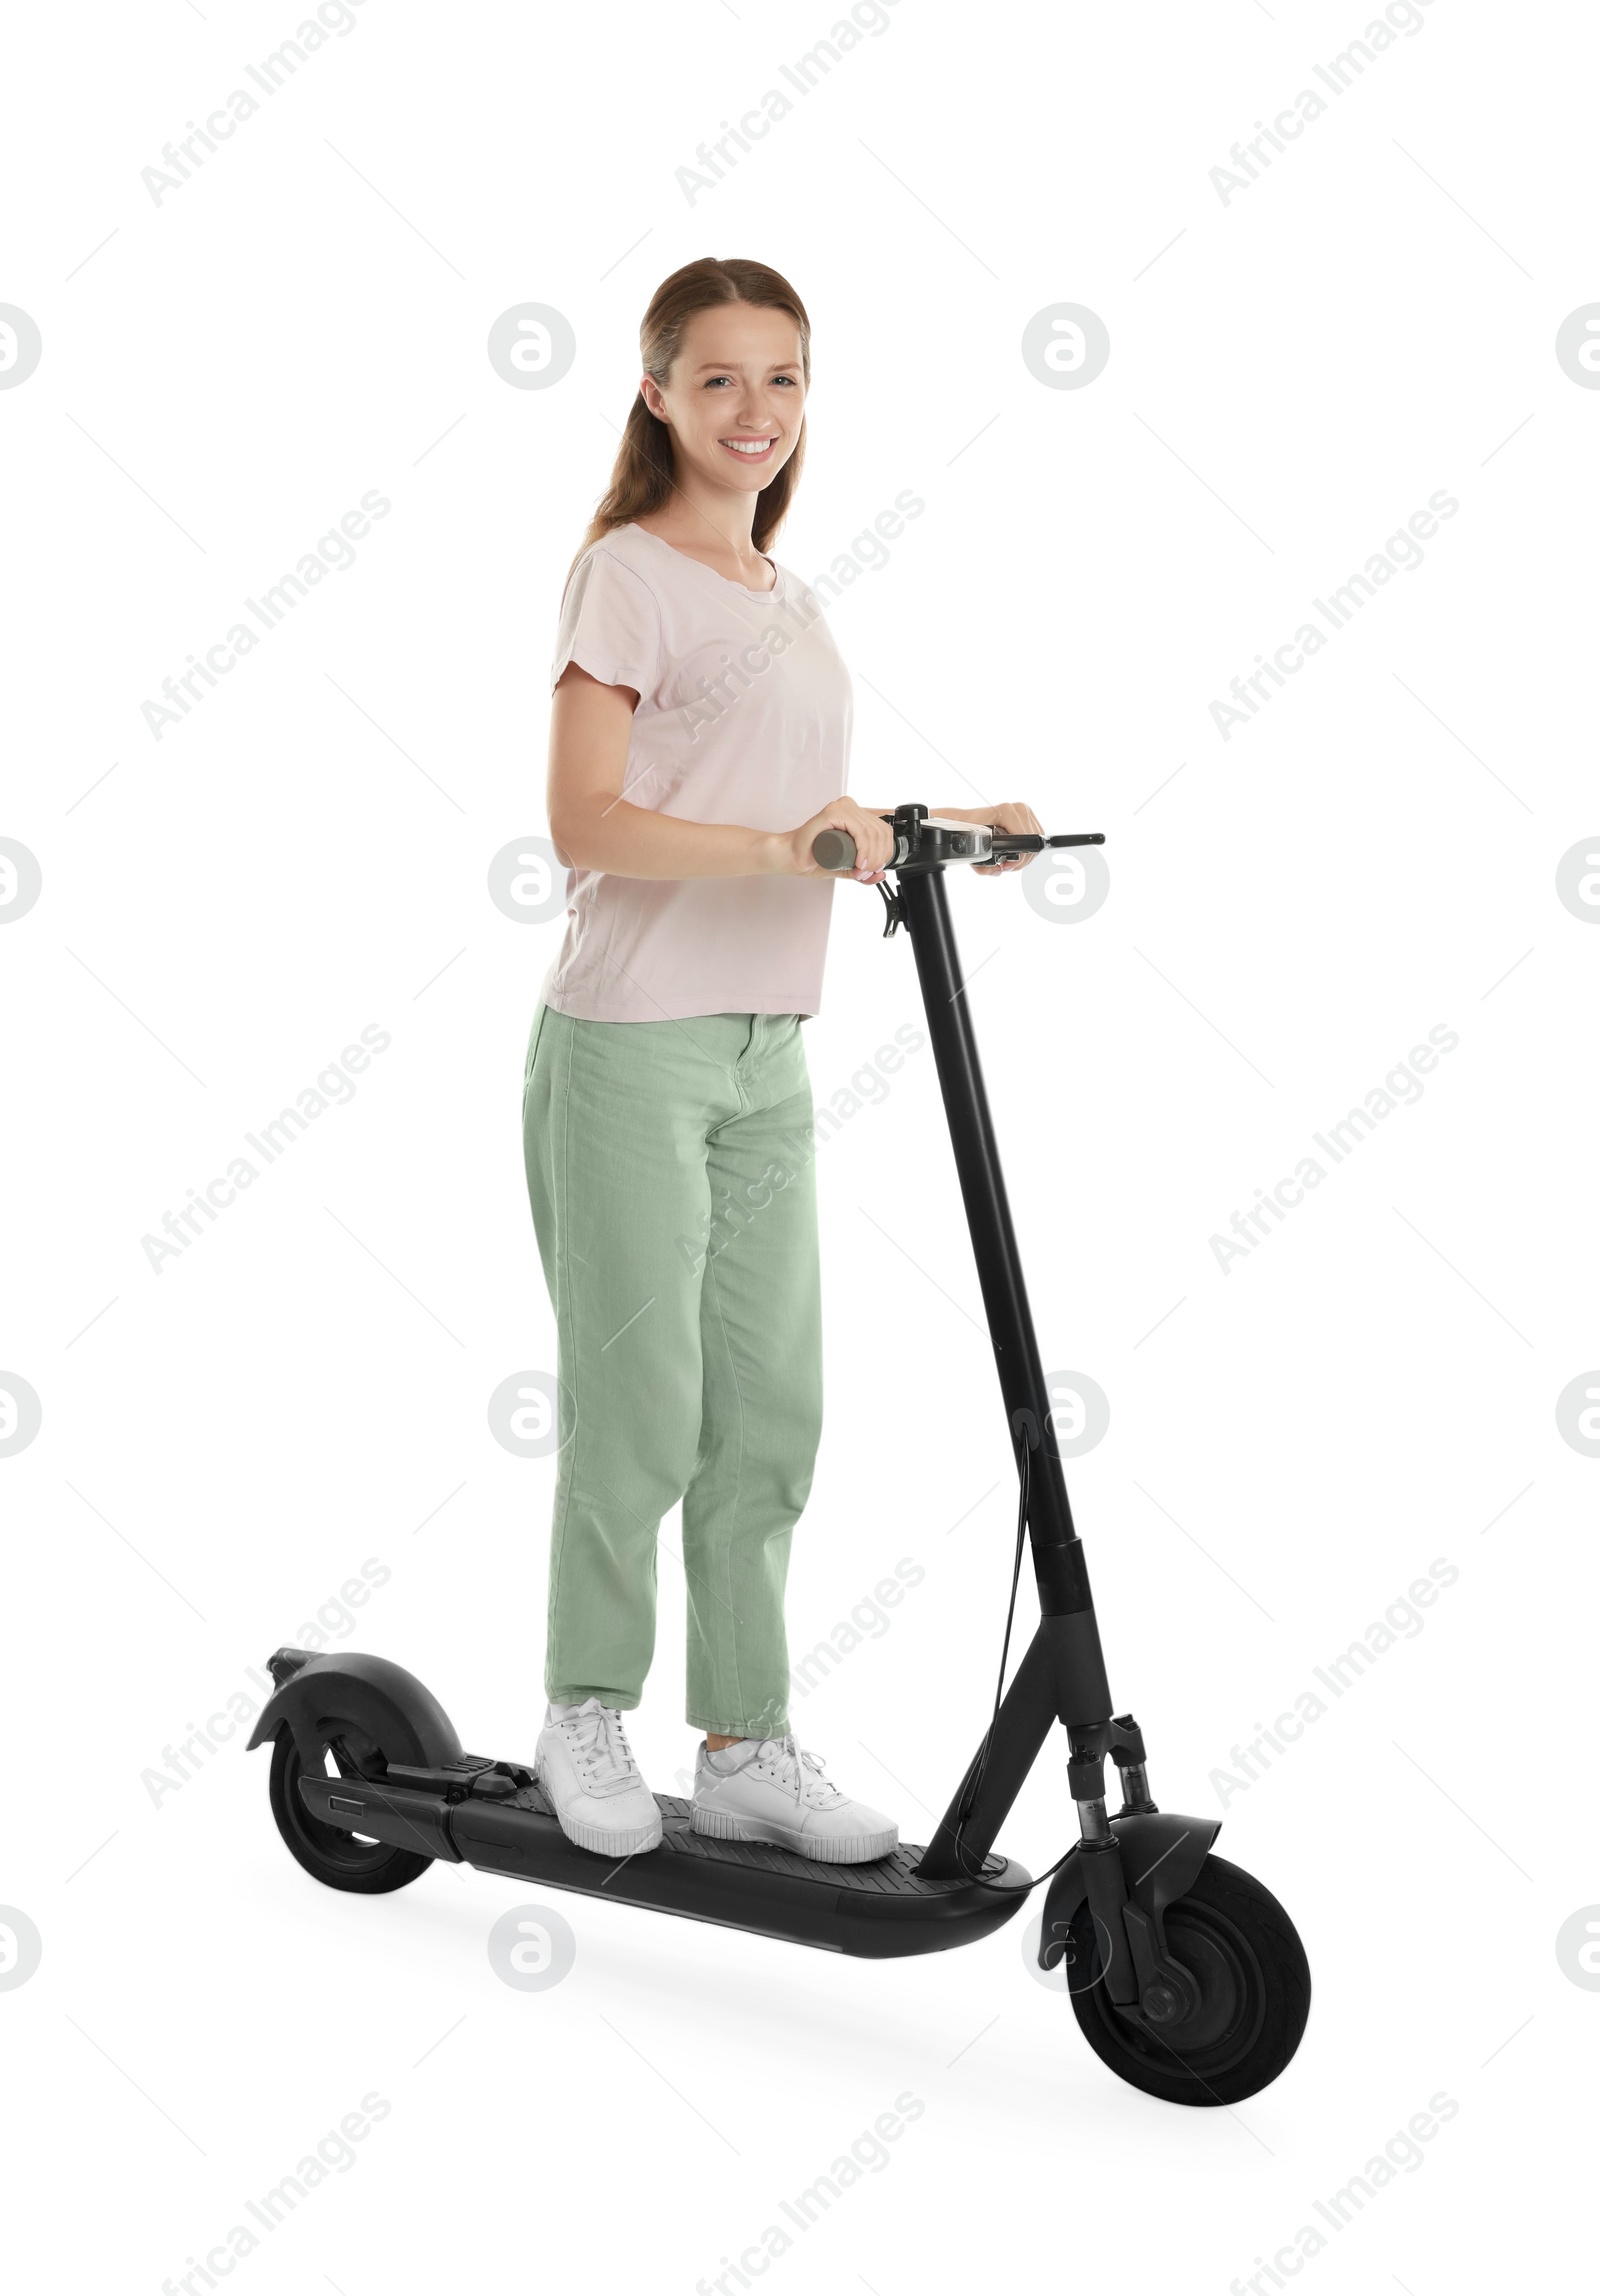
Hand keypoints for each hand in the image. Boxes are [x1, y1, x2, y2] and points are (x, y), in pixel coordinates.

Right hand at [780, 797, 896, 884]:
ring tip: (860, 870)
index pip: (884, 830)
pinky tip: (859, 861)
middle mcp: (850, 807)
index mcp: (856, 814)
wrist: (791, 857)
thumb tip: (881, 874)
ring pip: (872, 832)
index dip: (886, 852)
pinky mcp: (832, 813)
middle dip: (879, 858)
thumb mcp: (846, 867)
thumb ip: (863, 871)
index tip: (875, 869)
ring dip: (872, 856)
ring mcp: (841, 808)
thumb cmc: (813, 857)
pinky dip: (864, 848)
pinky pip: (858, 830)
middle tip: (866, 873)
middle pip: (880, 832)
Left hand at [963, 800, 1042, 875]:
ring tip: (1009, 858)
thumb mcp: (973, 850)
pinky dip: (1027, 847)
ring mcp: (1024, 810)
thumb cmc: (968, 830)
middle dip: (1022, 860)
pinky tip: (1014, 850)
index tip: (1006, 865)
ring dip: (1025, 855)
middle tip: (1006, 865)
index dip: (1018, 860)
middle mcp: (1018, 809)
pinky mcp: (1027, 814)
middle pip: (1033, 843)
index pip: (1025, 841)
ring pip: (1036, 841)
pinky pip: (1036, 836)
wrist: (966, 819)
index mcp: (1007, 812)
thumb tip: (998, 872)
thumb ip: (983, 867)